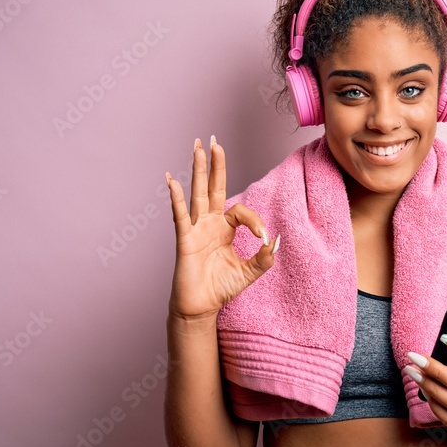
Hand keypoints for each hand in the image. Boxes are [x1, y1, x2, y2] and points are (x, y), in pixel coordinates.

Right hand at [165, 136, 278, 320]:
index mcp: (224, 229)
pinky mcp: (184, 240)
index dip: (254, 220)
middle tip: (214, 140)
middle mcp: (208, 224)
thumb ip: (263, 258)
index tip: (262, 237)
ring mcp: (195, 229)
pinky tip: (172, 180)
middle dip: (215, 164)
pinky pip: (180, 215)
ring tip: (197, 147)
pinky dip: (176, 198)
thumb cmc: (221, 288)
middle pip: (212, 187)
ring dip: (198, 170)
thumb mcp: (249, 272)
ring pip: (197, 194)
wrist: (201, 307)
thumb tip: (274, 241)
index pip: (240, 211)